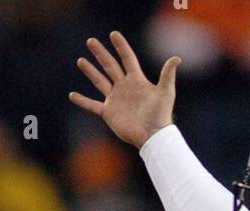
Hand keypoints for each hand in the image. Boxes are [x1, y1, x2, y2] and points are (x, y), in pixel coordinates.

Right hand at [69, 30, 178, 149]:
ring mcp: (116, 99)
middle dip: (101, 53)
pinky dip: (82, 101)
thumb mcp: (165, 92)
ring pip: (100, 81)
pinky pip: (93, 105)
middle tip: (91, 41)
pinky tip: (72, 95)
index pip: (127, 59)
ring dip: (90, 71)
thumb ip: (168, 74)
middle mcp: (124, 87)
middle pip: (110, 66)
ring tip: (80, 60)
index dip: (121, 47)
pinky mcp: (109, 113)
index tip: (113, 34)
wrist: (152, 137)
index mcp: (136, 80)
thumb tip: (177, 58)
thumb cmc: (161, 115)